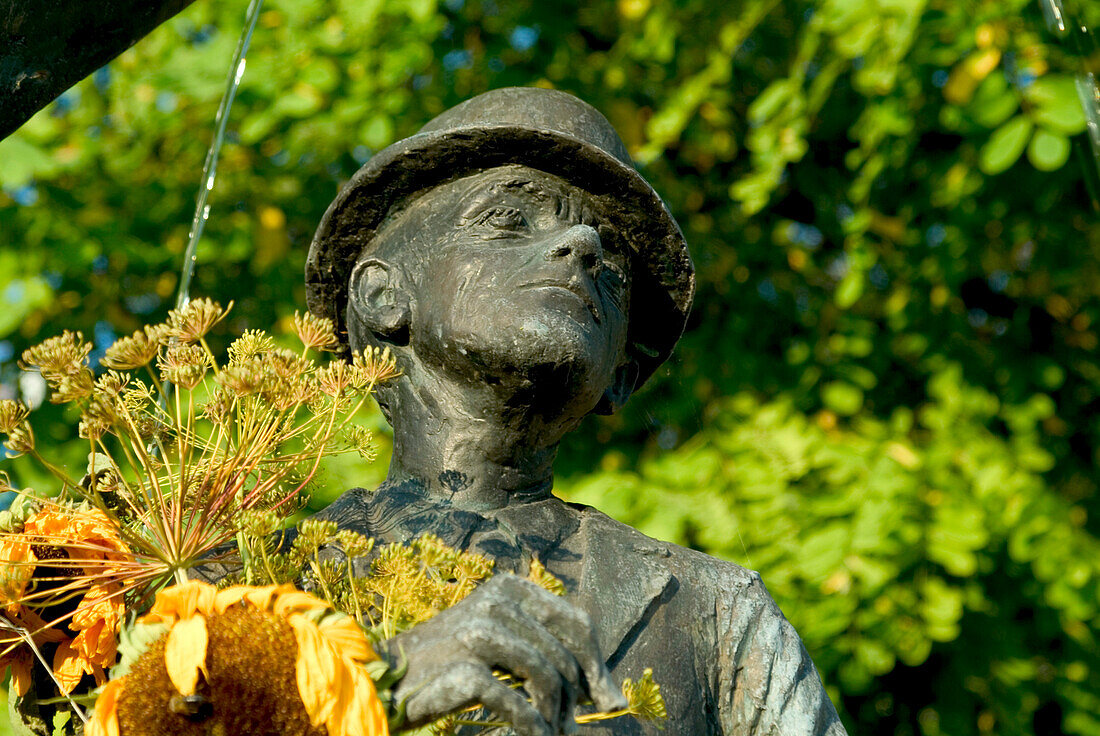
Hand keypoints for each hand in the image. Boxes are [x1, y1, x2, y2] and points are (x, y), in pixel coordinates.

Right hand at [382, 574, 626, 735]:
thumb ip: (544, 647)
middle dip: (577, 696)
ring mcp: (478, 632)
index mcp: (509, 588)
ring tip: (552, 732)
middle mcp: (495, 601)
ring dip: (555, 713)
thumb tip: (610, 691)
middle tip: (573, 725)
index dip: (597, 664)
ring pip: (546, 676)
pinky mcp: (463, 667)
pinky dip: (530, 726)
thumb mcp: (498, 641)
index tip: (604, 698)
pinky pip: (516, 702)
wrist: (384, 682)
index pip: (577, 623)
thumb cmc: (448, 665)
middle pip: (565, 654)